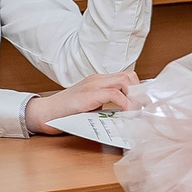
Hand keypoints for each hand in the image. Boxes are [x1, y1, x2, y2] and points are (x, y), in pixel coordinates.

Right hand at [26, 70, 140, 134]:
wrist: (45, 113)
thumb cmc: (66, 113)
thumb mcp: (91, 107)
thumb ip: (107, 107)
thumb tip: (127, 116)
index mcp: (98, 81)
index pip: (126, 77)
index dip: (139, 90)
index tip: (146, 104)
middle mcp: (97, 79)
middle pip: (129, 76)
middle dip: (141, 92)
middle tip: (144, 109)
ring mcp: (93, 85)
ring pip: (125, 81)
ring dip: (135, 97)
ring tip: (137, 112)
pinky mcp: (88, 95)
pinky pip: (114, 94)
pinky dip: (125, 104)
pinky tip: (127, 114)